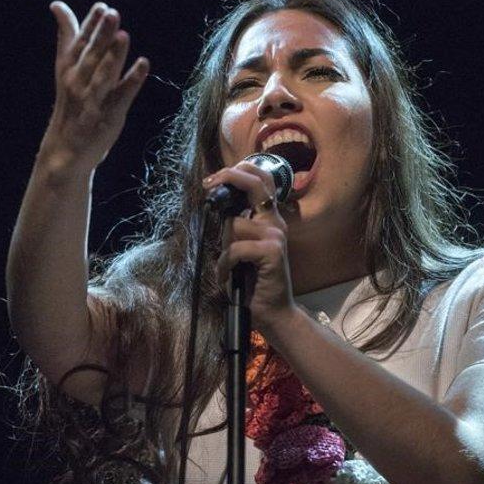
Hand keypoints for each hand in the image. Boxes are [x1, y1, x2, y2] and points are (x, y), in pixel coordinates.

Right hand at [42, 1, 148, 170]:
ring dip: (113, 56)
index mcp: (69, 68)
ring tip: (124, 36)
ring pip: (103, 75)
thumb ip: (68, 37)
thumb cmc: (71, 103)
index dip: (90, 24)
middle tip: (111, 13)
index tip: (101, 7)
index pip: (79, 42)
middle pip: (91, 55)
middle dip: (101, 35)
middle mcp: (78, 82)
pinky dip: (132, 80)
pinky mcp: (108, 115)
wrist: (64, 150)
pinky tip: (144, 65)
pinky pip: (121, 96)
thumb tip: (57, 5)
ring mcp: (93, 100)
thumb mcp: (66, 68)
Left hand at [205, 161, 296, 335]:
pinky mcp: (273, 251)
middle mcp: (275, 222)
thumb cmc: (251, 282)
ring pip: (234, 224)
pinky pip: (236, 248)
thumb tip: (218, 210)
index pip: (261, 180)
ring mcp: (276, 235)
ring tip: (226, 267)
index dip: (238, 171)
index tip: (213, 179)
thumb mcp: (238, 249)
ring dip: (223, 247)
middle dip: (229, 177)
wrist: (272, 312)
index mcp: (269, 219)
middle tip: (207, 185)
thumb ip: (234, 227)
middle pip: (256, 183)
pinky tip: (227, 276)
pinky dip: (226, 264)